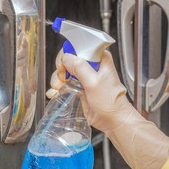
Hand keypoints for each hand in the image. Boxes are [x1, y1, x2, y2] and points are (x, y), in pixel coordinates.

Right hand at [47, 50, 168, 168]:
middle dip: (60, 70)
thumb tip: (65, 58)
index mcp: (99, 58)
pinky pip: (64, 84)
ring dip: (57, 80)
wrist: (113, 120)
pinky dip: (57, 88)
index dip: (67, 55)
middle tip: (62, 79)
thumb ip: (79, 67)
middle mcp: (91, 66)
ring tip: (58, 89)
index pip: (78, 47)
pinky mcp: (79, 88)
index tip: (64, 67)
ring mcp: (84, 77)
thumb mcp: (94, 82)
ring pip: (63, 72)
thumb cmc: (110, 101)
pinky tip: (55, 93)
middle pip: (67, 60)